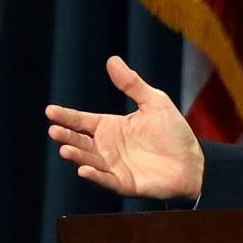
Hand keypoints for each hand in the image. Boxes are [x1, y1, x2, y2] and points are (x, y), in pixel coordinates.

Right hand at [46, 56, 203, 199]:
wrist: (192, 160)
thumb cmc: (172, 131)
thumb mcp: (154, 102)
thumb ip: (132, 84)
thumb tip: (112, 60)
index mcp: (110, 127)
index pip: (82, 121)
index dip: (66, 116)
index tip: (50, 111)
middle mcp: (106, 147)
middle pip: (80, 141)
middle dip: (66, 136)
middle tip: (54, 130)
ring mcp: (113, 166)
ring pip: (88, 160)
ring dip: (77, 156)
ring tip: (65, 149)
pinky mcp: (123, 183)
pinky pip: (106, 180)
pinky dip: (95, 176)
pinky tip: (84, 170)